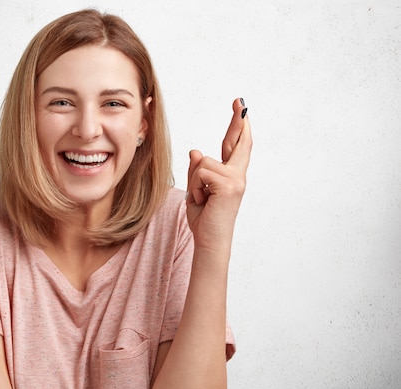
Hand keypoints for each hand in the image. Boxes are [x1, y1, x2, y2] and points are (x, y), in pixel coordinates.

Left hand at [185, 98, 251, 250]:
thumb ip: (197, 171)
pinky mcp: (229, 186)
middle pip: (238, 142)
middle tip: (239, 101)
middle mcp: (238, 175)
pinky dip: (195, 188)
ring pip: (203, 163)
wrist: (209, 240)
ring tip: (201, 199)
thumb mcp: (196, 190)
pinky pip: (201, 173)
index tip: (241, 107)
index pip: (236, 146)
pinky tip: (203, 201)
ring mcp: (236, 180)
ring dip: (194, 182)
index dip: (238, 126)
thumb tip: (195, 151)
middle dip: (238, 121)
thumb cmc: (204, 219)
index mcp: (231, 176)